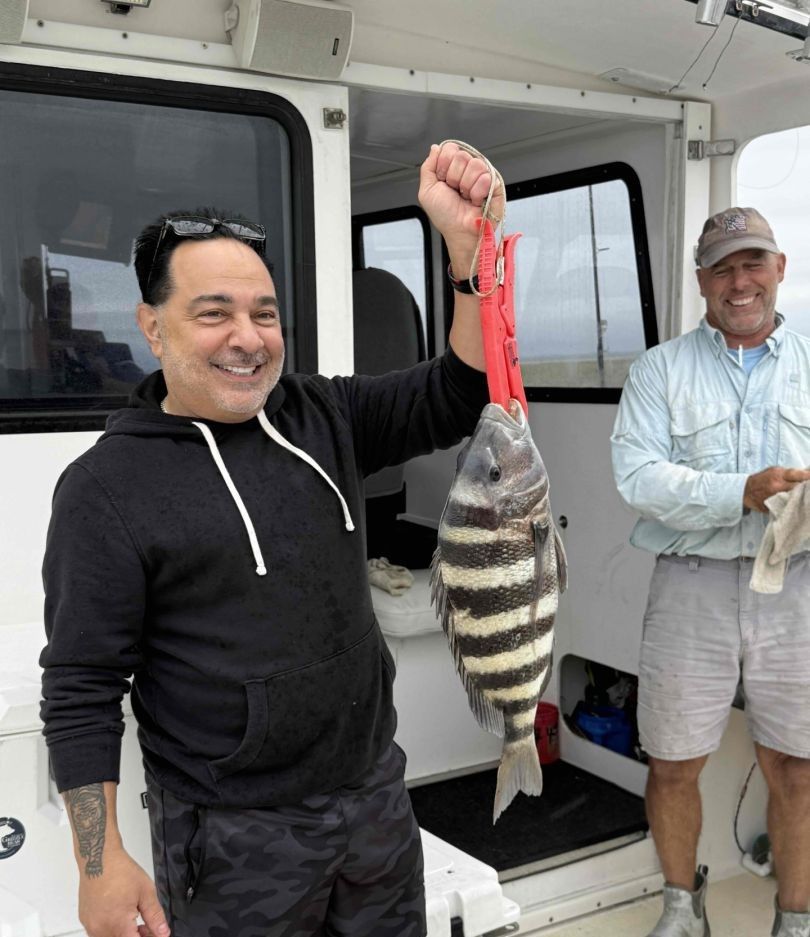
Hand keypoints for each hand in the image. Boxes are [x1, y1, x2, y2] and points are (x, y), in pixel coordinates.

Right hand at [77, 846, 169, 936]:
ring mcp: (91, 927)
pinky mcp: (85, 921)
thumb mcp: (146, 892)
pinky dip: (112, 931)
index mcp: (119, 925)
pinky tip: (122, 918)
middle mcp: (101, 930)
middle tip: (148, 928)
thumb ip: (155, 916)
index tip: (155, 933)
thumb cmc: (120, 871)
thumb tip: (163, 933)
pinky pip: (99, 934)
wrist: (99, 859)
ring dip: (125, 935)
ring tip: (135, 920)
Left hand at [418, 142, 504, 277]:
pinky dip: (477, 192)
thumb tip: (435, 149)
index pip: (450, 149)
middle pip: (461, 155)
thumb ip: (428, 167)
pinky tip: (476, 200)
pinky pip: (486, 176)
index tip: (443, 182)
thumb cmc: (446, 216)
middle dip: (453, 178)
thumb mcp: (427, 191)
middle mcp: (467, 169)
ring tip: (466, 197)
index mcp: (452, 168)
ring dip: (466, 186)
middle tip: (455, 192)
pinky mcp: (495, 183)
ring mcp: (482, 174)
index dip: (443, 166)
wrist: (459, 232)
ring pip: (474, 164)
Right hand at [743, 466, 809, 512]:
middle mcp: (777, 486)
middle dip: (806, 488)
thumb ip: (790, 473)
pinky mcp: (773, 507)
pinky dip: (793, 506)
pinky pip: (788, 507)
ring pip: (795, 499)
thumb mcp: (774, 470)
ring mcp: (775, 498)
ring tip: (804, 497)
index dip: (808, 477)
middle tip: (808, 488)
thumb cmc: (762, 479)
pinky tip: (796, 504)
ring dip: (801, 497)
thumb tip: (807, 474)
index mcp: (778, 475)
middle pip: (799, 488)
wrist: (746, 491)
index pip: (798, 475)